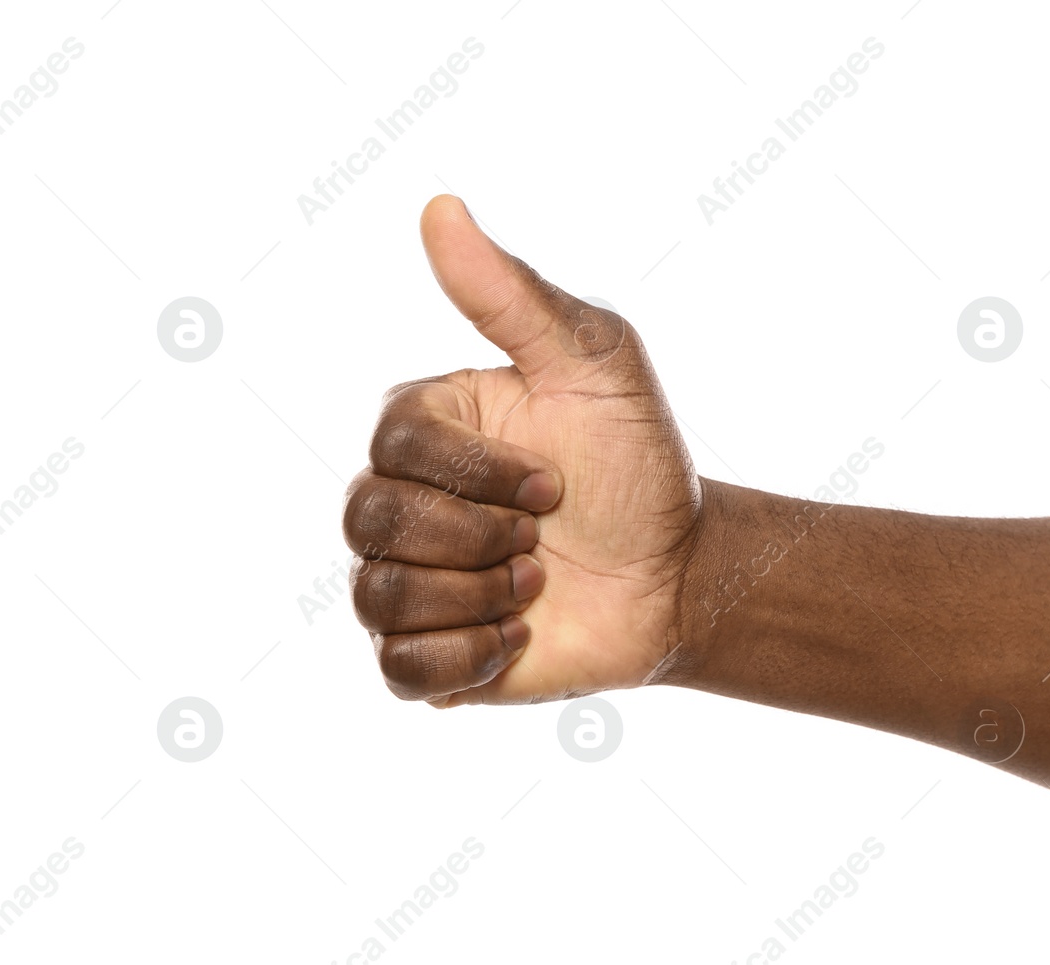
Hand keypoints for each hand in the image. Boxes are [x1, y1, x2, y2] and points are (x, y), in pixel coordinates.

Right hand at [342, 195, 701, 704]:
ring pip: (379, 596)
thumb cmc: (638, 462)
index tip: (556, 480)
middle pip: (371, 518)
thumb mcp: (595, 362)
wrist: (678, 573)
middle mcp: (399, 498)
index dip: (483, 474)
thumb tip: (438, 206)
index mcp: (426, 426)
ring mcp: (406, 579)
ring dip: (482, 597)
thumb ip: (513, 293)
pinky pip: (399, 673)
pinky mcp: (427, 657)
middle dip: (481, 536)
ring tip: (537, 586)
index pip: (395, 443)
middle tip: (545, 537)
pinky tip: (517, 637)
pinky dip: (468, 659)